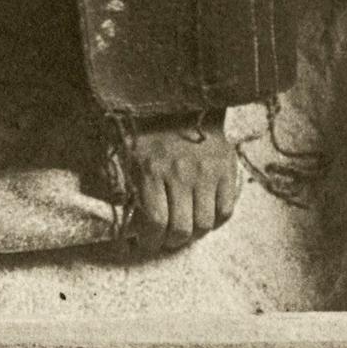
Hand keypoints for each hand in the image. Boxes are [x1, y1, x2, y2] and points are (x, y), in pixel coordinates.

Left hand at [114, 115, 242, 249]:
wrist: (181, 104)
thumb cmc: (147, 132)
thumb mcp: (124, 154)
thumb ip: (119, 187)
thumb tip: (120, 223)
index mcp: (151, 170)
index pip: (155, 222)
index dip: (150, 241)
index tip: (146, 244)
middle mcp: (180, 173)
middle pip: (180, 228)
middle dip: (170, 242)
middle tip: (165, 241)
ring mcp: (207, 173)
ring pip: (204, 224)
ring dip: (193, 235)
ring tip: (185, 231)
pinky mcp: (226, 170)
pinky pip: (226, 210)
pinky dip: (215, 222)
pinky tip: (204, 218)